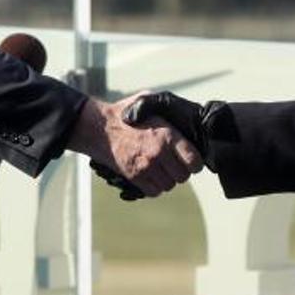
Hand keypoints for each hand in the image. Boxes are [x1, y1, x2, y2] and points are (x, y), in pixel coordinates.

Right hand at [92, 90, 227, 199]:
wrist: (99, 128)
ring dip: (166, 180)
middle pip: (183, 176)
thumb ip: (167, 108)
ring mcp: (146, 166)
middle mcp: (159, 152)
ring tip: (159, 169)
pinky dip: (153, 187)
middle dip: (179, 172)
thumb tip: (184, 112)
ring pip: (169, 186)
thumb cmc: (125, 114)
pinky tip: (149, 175)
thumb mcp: (149, 103)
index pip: (194, 161)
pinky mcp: (134, 177)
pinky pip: (154, 192)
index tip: (191, 162)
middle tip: (172, 165)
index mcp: (168, 134)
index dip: (195, 163)